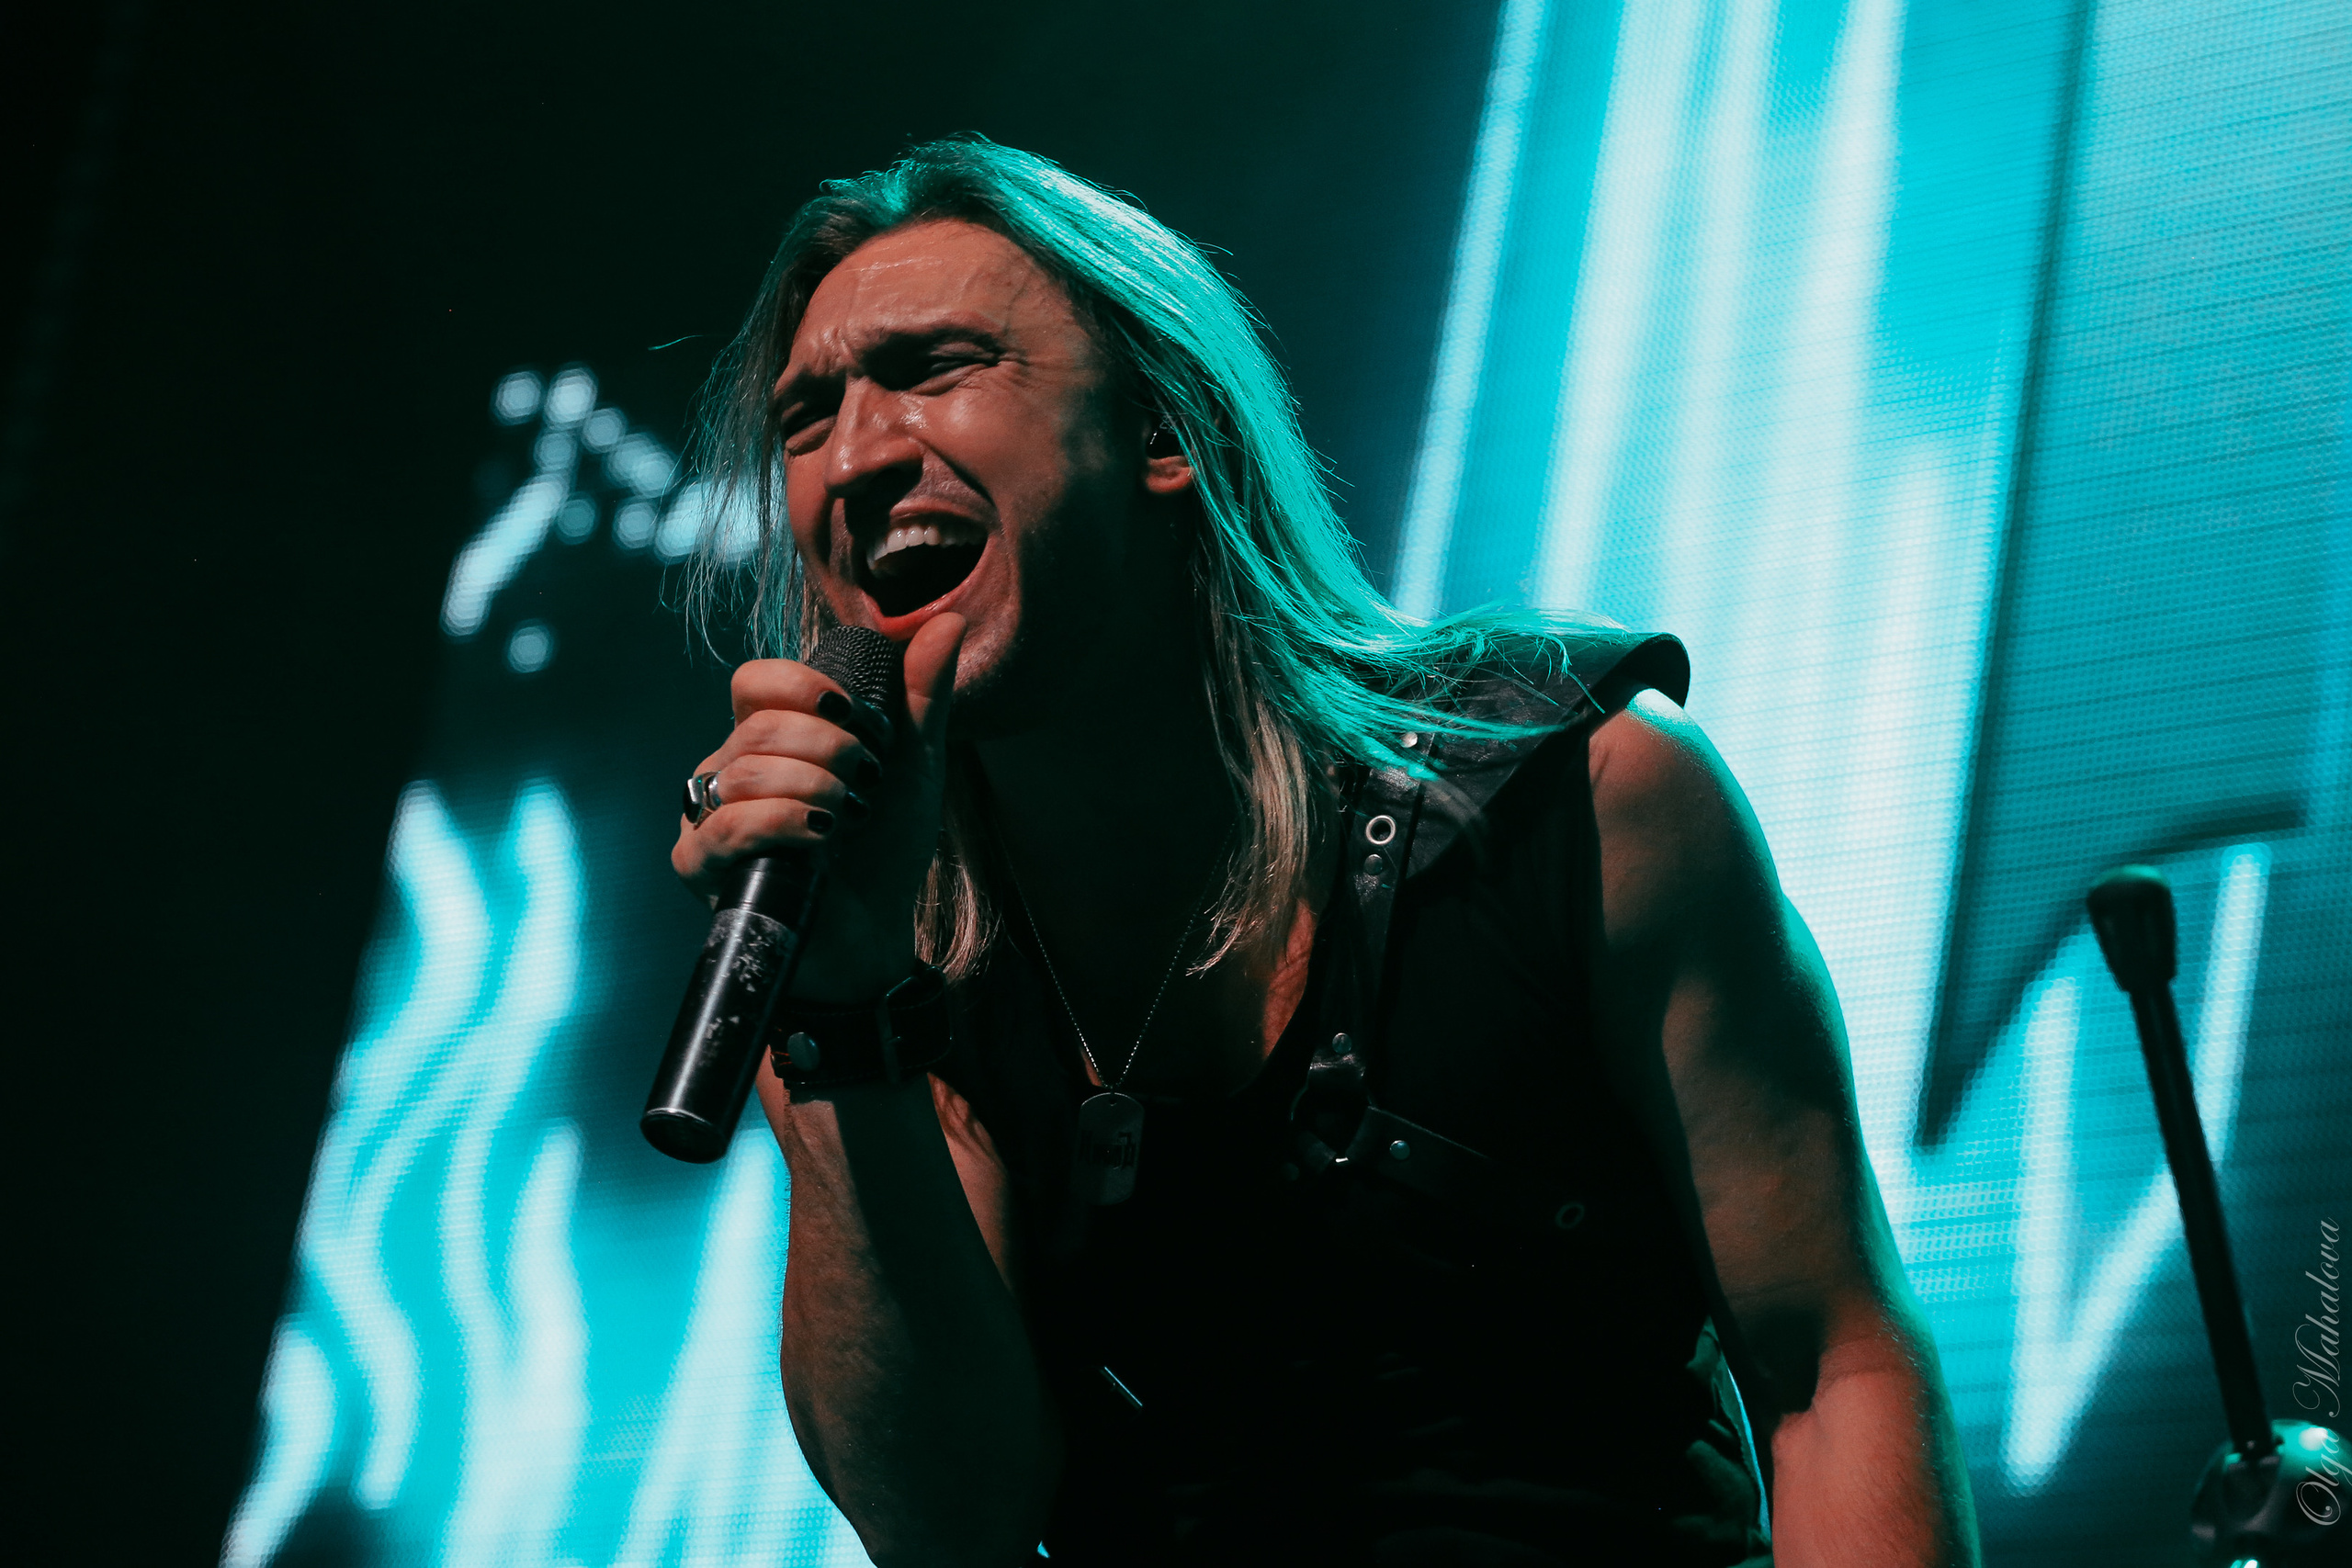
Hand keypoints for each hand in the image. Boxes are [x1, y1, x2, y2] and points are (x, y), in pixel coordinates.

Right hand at [671, 614, 965, 1000]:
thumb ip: (923, 695)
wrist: (874, 933)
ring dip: (817, 791)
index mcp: (766, 738)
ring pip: (745, 772)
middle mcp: (726, 770)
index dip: (806, 689)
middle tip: (867, 782)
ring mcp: (706, 817)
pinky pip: (728, 825)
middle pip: (759, 727)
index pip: (755, 682)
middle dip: (831, 749)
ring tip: (849, 818)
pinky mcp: (699, 865)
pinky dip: (786, 824)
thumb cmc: (883, 849)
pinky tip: (821, 839)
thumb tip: (948, 620)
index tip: (859, 719)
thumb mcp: (911, 764)